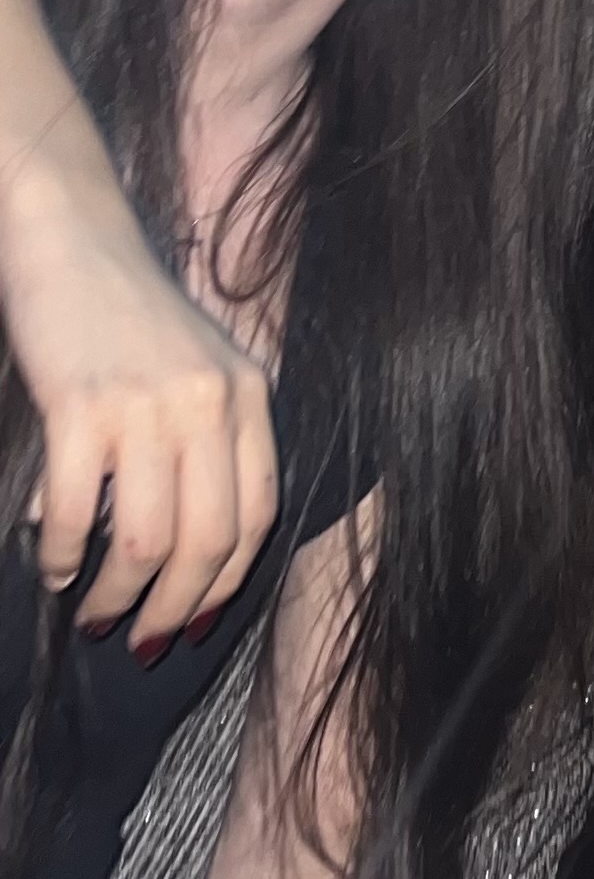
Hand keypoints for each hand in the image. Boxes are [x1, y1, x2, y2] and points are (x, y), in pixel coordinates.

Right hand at [0, 162, 275, 640]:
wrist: (73, 235)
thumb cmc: (132, 314)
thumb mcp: (202, 367)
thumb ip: (213, 441)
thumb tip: (192, 555)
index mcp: (250, 394)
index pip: (258, 515)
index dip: (225, 585)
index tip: (195, 626)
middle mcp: (210, 400)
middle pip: (208, 541)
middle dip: (173, 610)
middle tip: (140, 643)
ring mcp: (146, 403)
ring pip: (144, 540)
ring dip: (115, 596)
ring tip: (92, 614)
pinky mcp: (81, 404)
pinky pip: (73, 511)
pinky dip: (59, 555)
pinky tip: (50, 566)